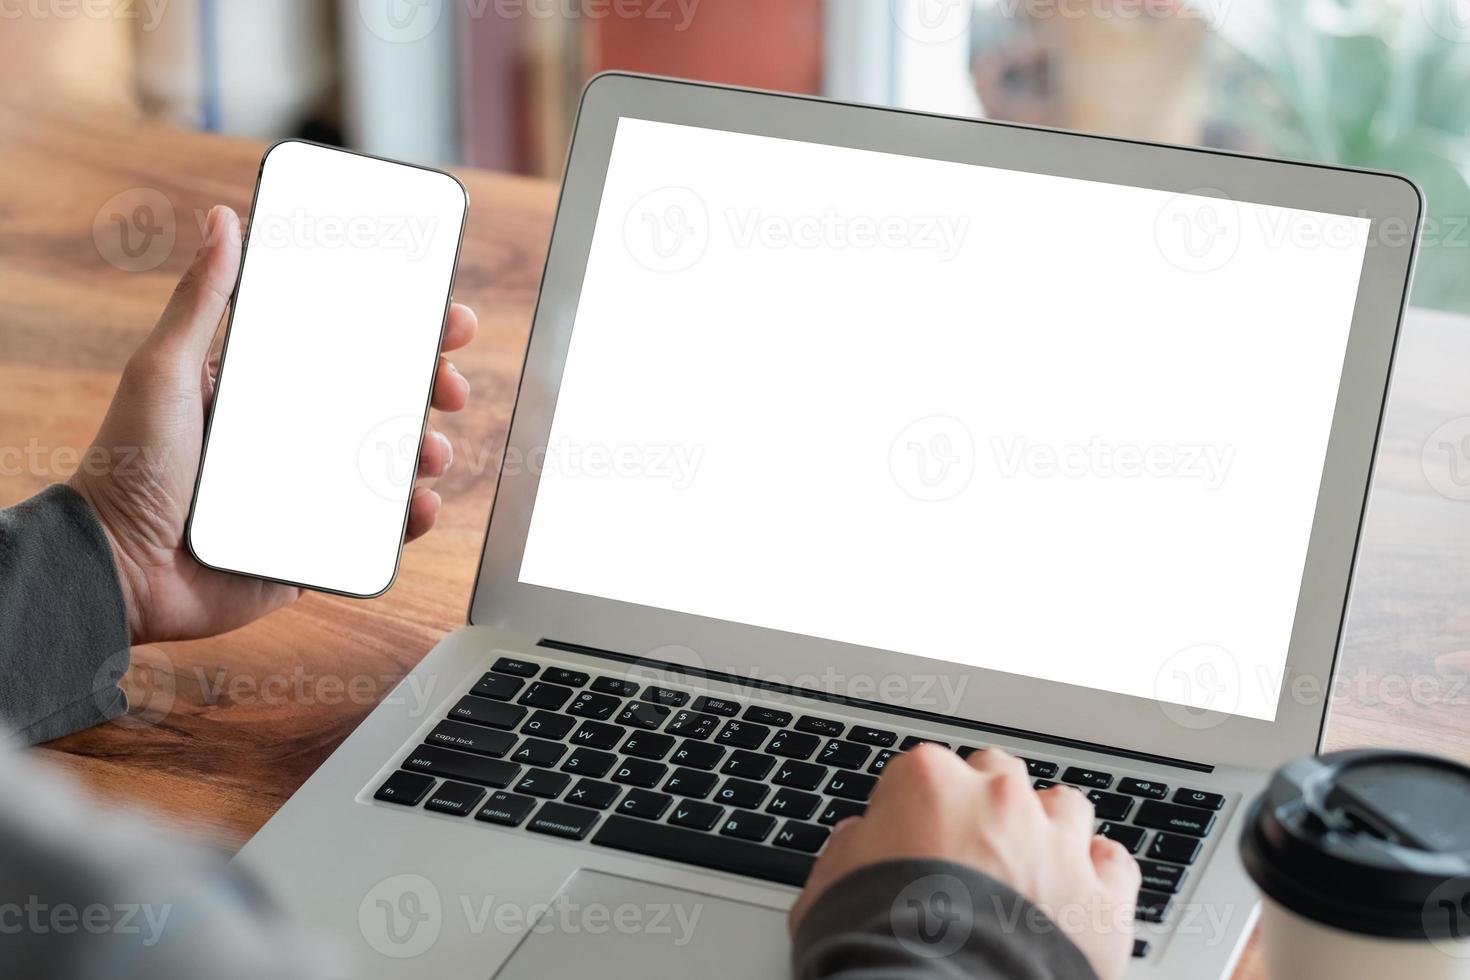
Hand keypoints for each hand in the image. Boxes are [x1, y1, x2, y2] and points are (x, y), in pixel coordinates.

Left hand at [70, 205, 477, 644]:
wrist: (117, 566)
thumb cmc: (128, 465)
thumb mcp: (165, 369)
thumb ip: (201, 300)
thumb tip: (222, 219)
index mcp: (267, 389)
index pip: (346, 349)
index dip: (400, 331)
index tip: (440, 316)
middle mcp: (294, 435)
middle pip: (382, 403)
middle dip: (430, 389)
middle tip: (449, 387)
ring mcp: (308, 490)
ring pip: (389, 464)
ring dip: (425, 451)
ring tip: (430, 451)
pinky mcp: (314, 543)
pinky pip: (377, 531)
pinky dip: (409, 519)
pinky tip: (418, 504)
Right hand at [789, 745, 1139, 979]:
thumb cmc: (875, 940)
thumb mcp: (831, 881)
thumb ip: (854, 845)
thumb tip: (862, 839)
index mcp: (929, 781)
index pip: (926, 771)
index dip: (916, 808)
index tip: (912, 837)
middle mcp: (999, 798)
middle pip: (998, 775)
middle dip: (984, 806)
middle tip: (967, 853)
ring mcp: (1056, 843)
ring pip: (1064, 807)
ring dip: (1047, 830)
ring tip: (1028, 871)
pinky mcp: (1102, 897)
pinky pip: (1114, 863)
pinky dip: (1099, 874)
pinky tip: (1079, 893)